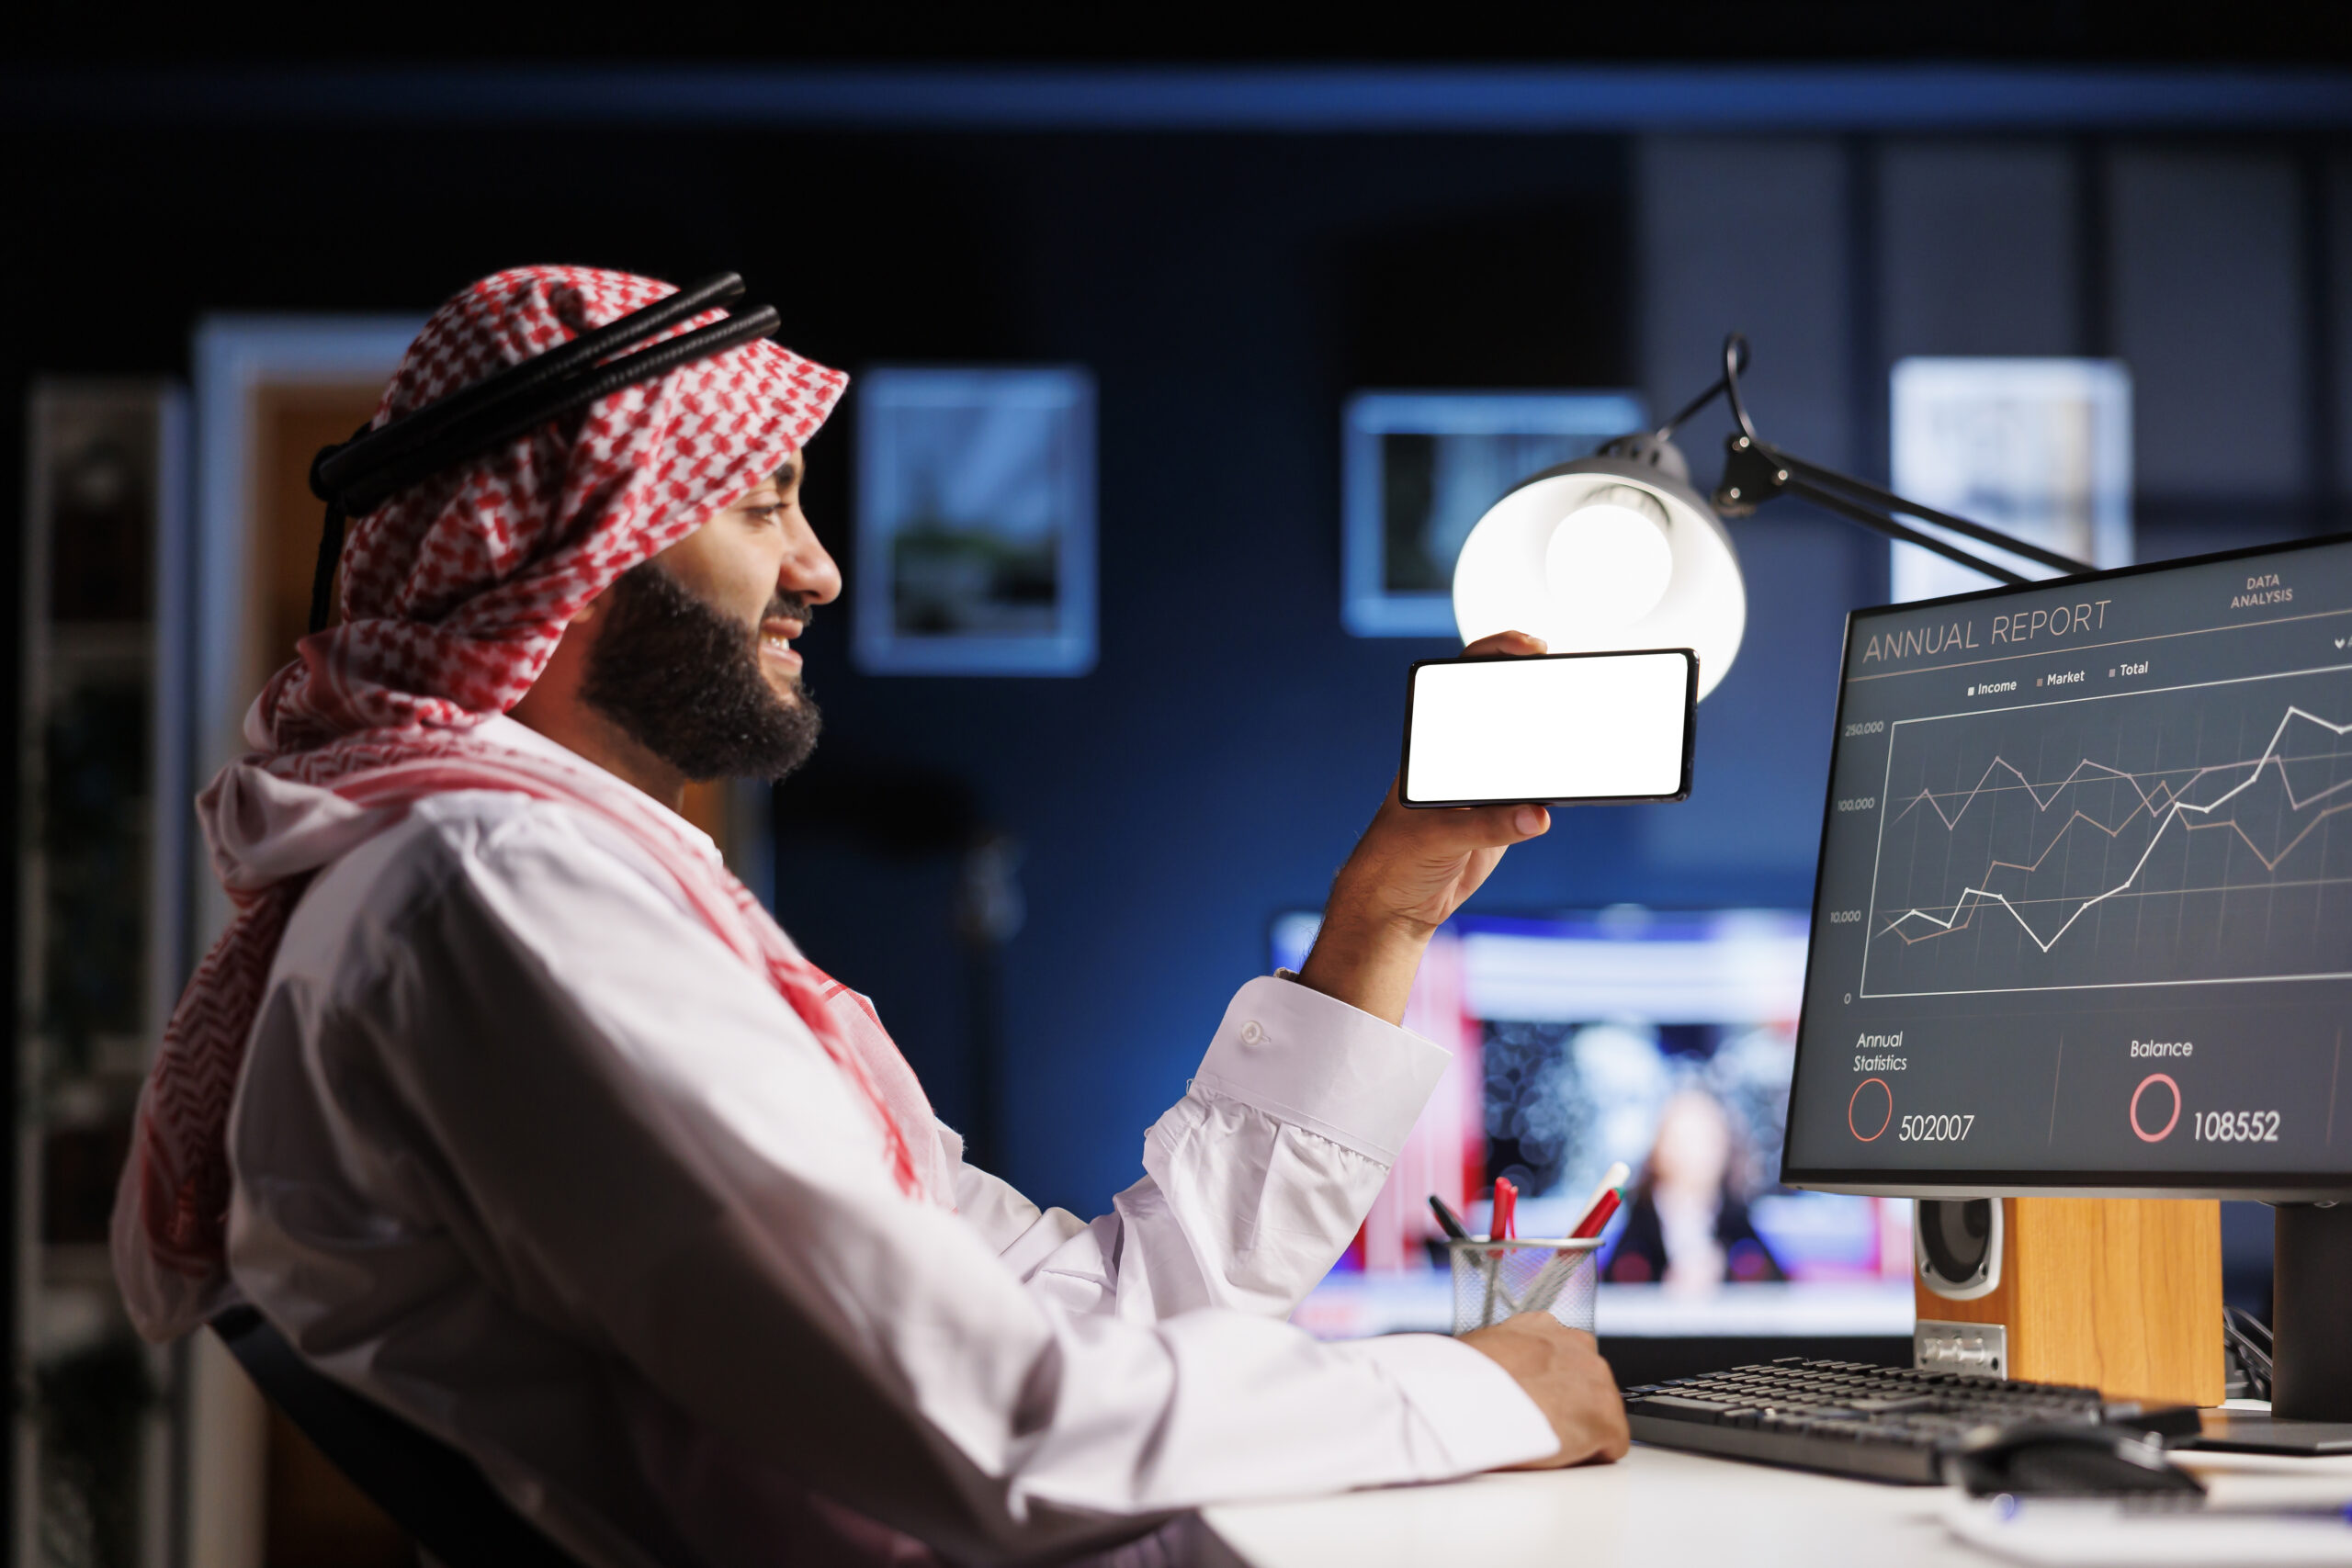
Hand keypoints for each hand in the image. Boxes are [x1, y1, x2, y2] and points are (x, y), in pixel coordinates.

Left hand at [1296, 630, 1552, 1022]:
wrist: (1398, 903)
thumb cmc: (1395, 858)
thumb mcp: (1434, 836)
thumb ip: (1484, 826)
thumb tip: (1537, 815)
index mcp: (1433, 741)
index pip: (1465, 678)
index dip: (1498, 650)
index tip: (1532, 647)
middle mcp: (1463, 752)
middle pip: (1508, 704)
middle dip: (1543, 687)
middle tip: (1577, 681)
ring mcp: (1488, 781)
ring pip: (1530, 745)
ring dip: (1559, 733)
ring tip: (1594, 724)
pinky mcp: (1508, 813)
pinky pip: (1542, 789)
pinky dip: (1564, 779)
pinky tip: (1590, 773)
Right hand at [1459, 1315, 1629, 1468]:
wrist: (1469, 1399)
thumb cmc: (1461, 1380)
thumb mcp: (1480, 1350)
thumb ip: (1504, 1358)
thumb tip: (1496, 1378)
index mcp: (1543, 1326)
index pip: (1563, 1356)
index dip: (1549, 1385)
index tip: (1535, 1400)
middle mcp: (1577, 1346)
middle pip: (1585, 1385)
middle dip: (1567, 1406)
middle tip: (1536, 1424)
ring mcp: (1596, 1381)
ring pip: (1599, 1415)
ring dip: (1577, 1429)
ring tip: (1542, 1440)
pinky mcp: (1606, 1420)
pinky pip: (1608, 1447)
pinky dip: (1587, 1457)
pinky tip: (1556, 1455)